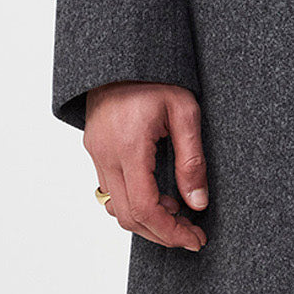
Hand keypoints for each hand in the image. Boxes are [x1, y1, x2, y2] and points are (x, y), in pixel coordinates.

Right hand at [84, 82, 208, 251]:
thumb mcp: (185, 111)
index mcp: (129, 146)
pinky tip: (158, 194)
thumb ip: (192, 159)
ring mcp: (96, 153)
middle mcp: (106, 155)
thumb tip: (198, 203)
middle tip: (191, 234)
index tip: (195, 239)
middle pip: (127, 217)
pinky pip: (110, 190)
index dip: (170, 232)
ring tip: (179, 213)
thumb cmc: (156, 76)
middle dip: (161, 233)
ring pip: (116, 208)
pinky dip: (133, 203)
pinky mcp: (95, 150)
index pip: (145, 208)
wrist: (122, 54)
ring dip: (146, 220)